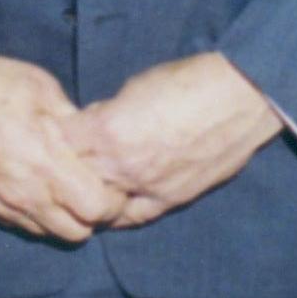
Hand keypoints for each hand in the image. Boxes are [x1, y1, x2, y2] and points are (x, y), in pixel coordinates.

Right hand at [0, 43, 126, 242]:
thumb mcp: (47, 92)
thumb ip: (76, 127)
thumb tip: (100, 146)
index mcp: (44, 161)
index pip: (95, 208)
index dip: (112, 201)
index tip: (112, 185)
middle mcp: (23, 191)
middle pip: (76, 233)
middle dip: (90, 216)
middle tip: (90, 191)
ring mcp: (0, 202)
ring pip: (48, 233)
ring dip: (61, 218)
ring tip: (61, 190)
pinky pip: (20, 225)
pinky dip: (34, 214)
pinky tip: (33, 187)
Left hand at [67, 53, 283, 226]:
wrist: (238, 98)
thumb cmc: (188, 81)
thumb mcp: (134, 87)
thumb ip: (108, 112)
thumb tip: (93, 124)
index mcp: (108, 130)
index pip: (62, 142)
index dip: (58, 136)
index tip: (58, 132)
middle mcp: (122, 164)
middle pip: (75, 175)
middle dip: (68, 166)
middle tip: (67, 161)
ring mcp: (146, 187)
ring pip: (100, 202)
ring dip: (91, 192)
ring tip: (85, 185)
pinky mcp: (171, 200)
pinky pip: (134, 216)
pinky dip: (119, 212)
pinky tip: (112, 206)